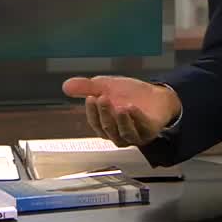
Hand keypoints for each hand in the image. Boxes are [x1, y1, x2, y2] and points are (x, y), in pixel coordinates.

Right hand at [61, 76, 182, 147]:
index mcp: (106, 126)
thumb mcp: (106, 87)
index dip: (92, 112)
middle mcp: (119, 134)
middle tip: (102, 98)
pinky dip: (137, 119)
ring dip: (120, 121)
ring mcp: (134, 135)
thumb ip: (87, 87)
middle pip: (108, 129)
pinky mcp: (149, 132)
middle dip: (104, 114)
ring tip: (119, 107)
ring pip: (124, 133)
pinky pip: (142, 129)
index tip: (90, 98)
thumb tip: (65, 86)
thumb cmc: (129, 94)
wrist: (156, 95)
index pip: (95, 123)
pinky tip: (132, 108)